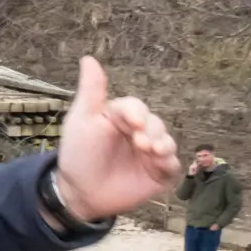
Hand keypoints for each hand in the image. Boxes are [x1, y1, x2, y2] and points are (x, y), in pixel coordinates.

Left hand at [52, 57, 180, 221]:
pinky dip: (169, 162)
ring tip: (151, 150)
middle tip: (140, 141)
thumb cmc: (78, 153)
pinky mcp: (157, 174)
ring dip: (163, 144)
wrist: (78, 192)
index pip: (135, 107)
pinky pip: (172, 166)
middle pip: (155, 123)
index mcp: (121, 118)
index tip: (131, 121)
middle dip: (150, 130)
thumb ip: (91, 92)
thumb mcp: (81, 121)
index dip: (135, 112)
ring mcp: (150, 154)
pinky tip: (160, 163)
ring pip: (167, 142)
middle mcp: (139, 133)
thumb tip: (88, 58)